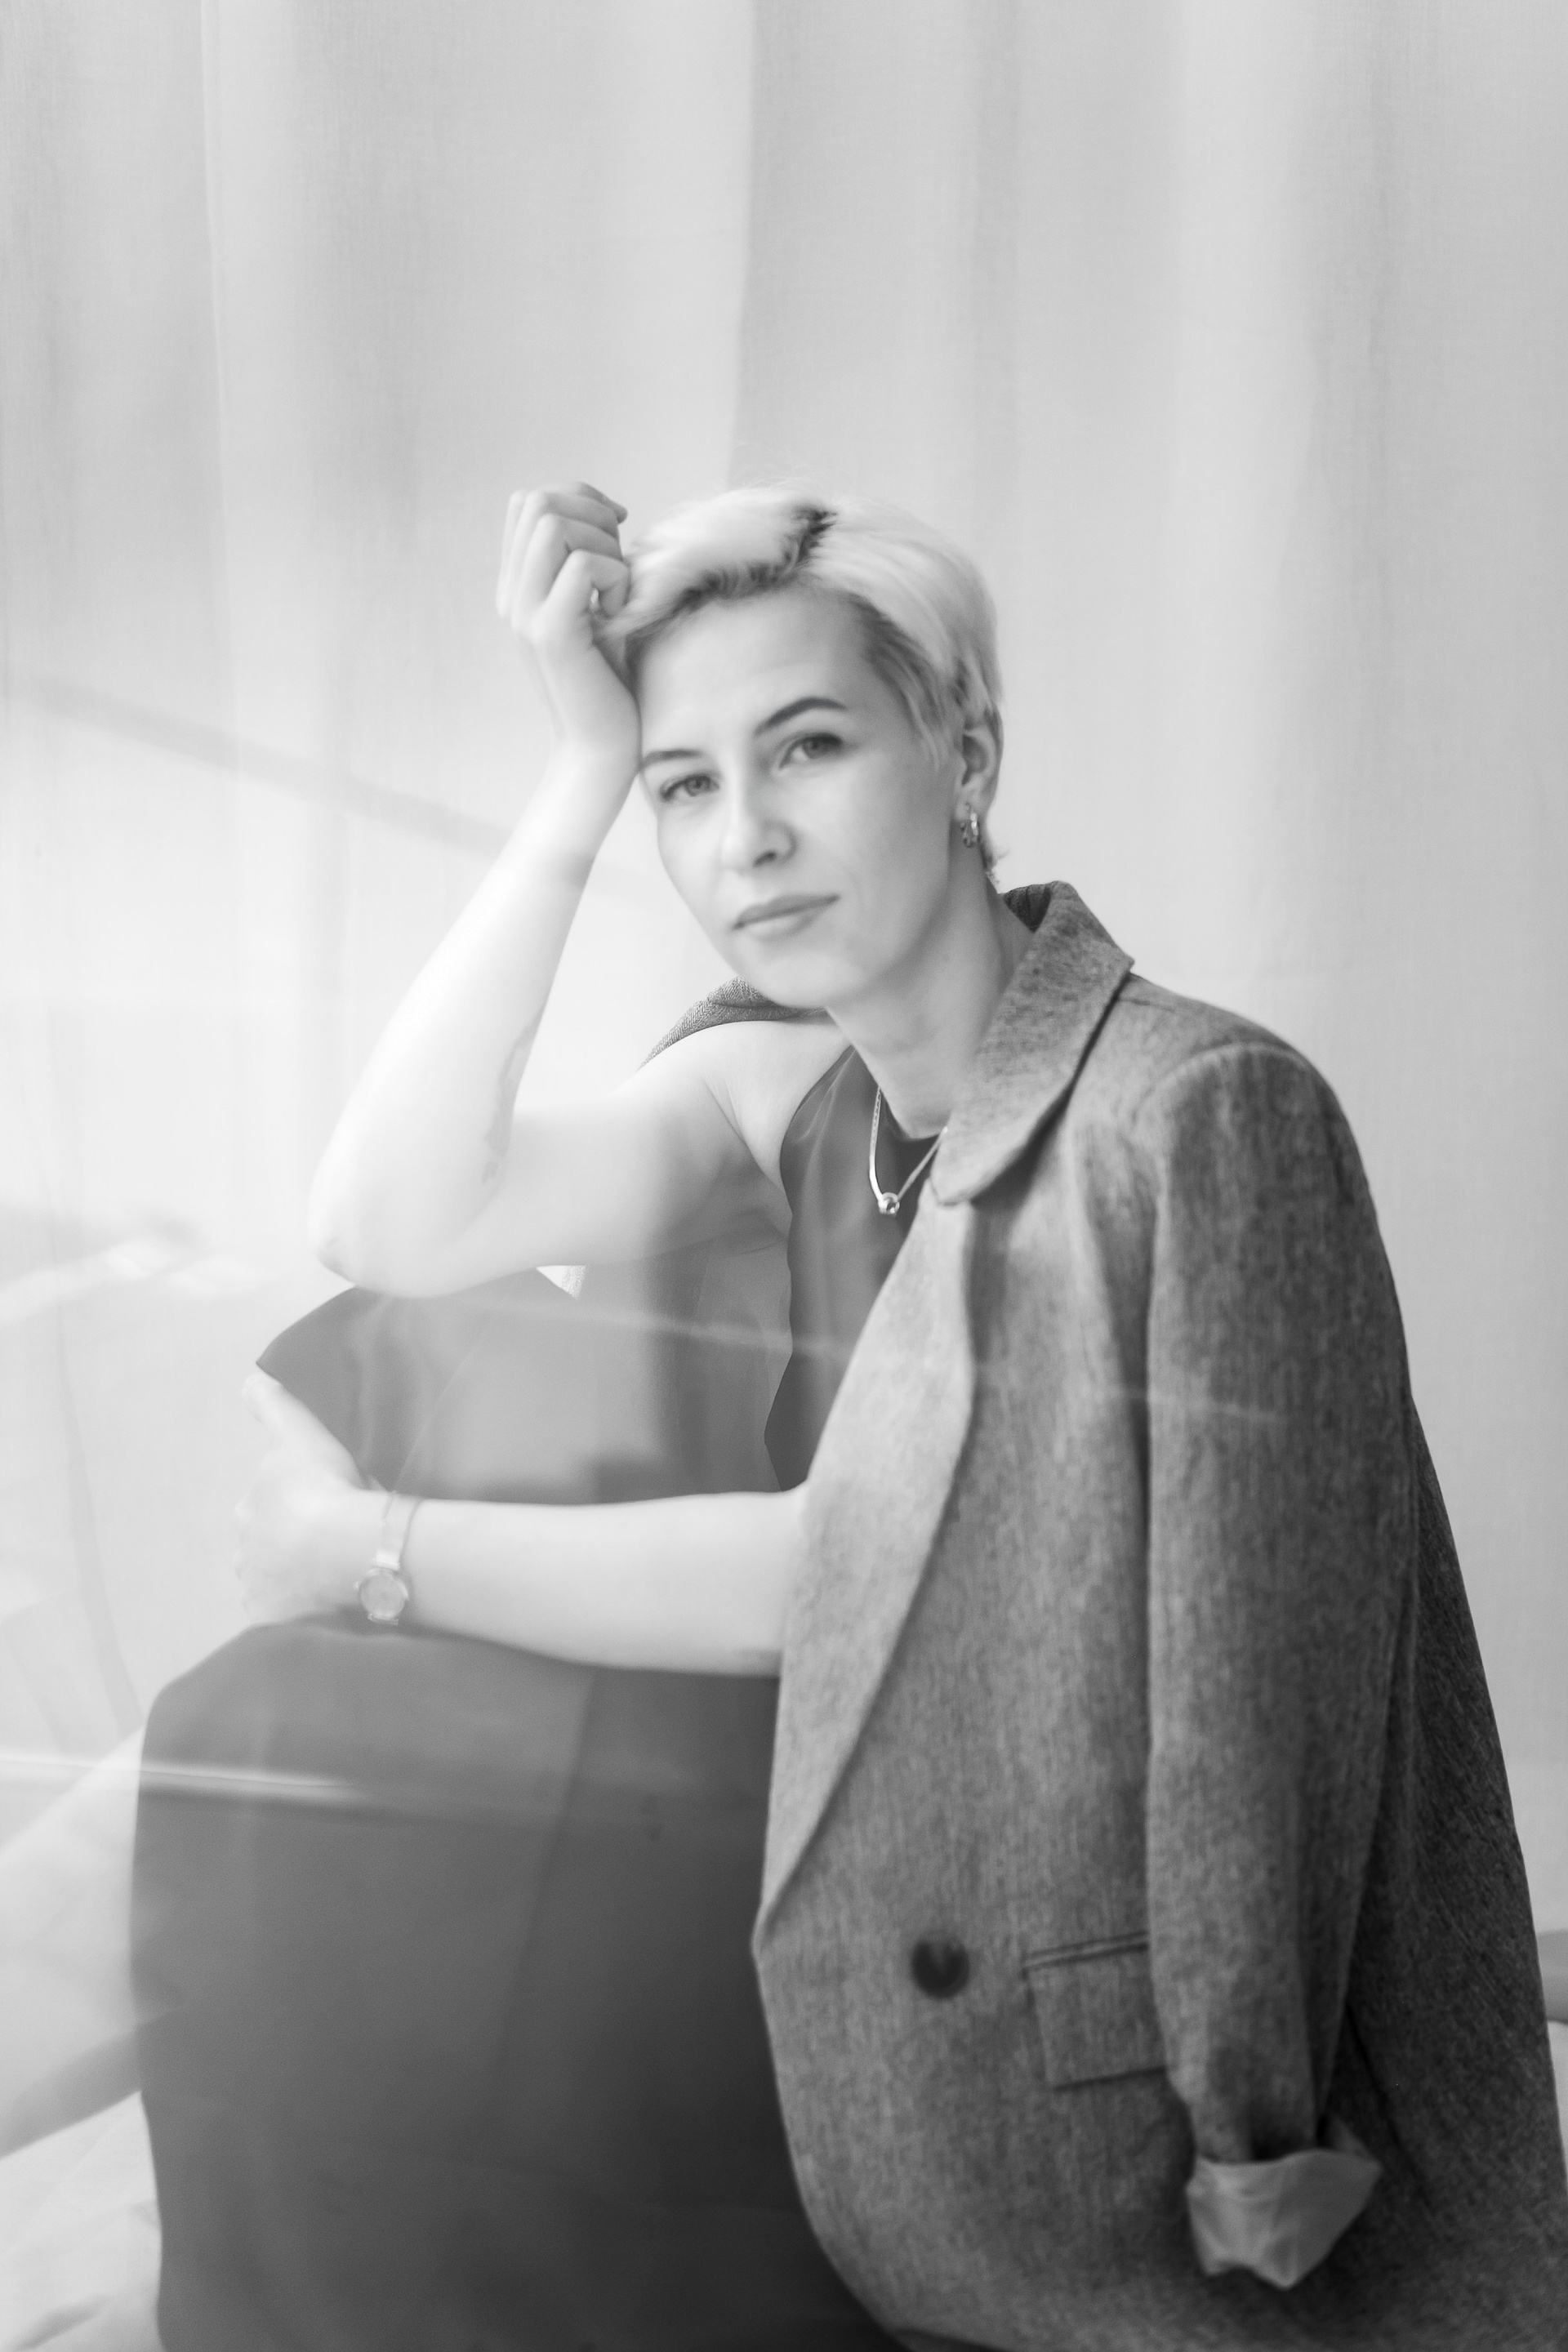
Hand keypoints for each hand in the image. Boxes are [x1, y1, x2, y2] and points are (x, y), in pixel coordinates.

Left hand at [232, 1372, 376, 1624]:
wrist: (345, 1549)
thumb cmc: (322, 1486)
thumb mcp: (299, 1431)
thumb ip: (273, 1405)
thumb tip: (249, 1381)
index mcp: (249, 1509)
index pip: (265, 1508)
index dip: (292, 1506)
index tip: (320, 1504)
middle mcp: (245, 1553)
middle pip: (267, 1548)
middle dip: (290, 1546)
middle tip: (332, 1541)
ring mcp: (260, 1593)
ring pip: (277, 1584)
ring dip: (297, 1581)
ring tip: (336, 1577)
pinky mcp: (278, 1625)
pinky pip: (290, 1619)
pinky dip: (304, 1613)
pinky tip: (331, 1606)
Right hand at [497, 481, 640, 780]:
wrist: (599, 750)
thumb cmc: (609, 683)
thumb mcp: (597, 609)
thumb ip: (588, 563)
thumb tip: (609, 513)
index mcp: (518, 586)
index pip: (528, 502)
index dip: (579, 498)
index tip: (616, 533)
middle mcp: (512, 595)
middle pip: (537, 501)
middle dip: (592, 514)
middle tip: (618, 561)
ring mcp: (525, 613)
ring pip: (555, 524)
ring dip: (604, 546)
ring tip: (617, 594)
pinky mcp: (551, 633)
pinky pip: (583, 565)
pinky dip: (616, 579)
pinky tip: (619, 615)